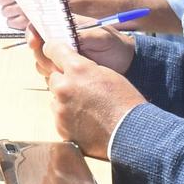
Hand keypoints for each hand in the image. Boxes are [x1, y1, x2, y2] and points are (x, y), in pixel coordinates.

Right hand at [25, 26, 135, 79]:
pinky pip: (51, 76)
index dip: (33, 32)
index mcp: (66, 26)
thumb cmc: (115, 45)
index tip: (34, 42)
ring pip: (42, 62)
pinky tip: (65, 79)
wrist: (127, 64)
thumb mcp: (102, 37)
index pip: (41, 24)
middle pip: (38, 46)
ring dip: (47, 67)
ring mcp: (62, 58)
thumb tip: (66, 37)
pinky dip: (53, 79)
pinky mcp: (66, 72)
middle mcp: (61, 41)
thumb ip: (83, 35)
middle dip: (41, 54)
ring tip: (62, 71)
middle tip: (53, 63)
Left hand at [30, 28, 143, 157]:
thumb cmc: (125, 102)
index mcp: (77, 69)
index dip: (54, 50)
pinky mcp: (60, 126)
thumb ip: (85, 68)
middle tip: (81, 88)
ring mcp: (61, 108)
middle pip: (53, 77)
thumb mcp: (107, 74)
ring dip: (66, 99)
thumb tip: (72, 68)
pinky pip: (59, 115)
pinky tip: (86, 119)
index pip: (53, 49)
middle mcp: (65, 86)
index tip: (53, 52)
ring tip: (87, 107)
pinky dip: (68, 116)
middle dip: (64, 80)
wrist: (131, 133)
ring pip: (56, 97)